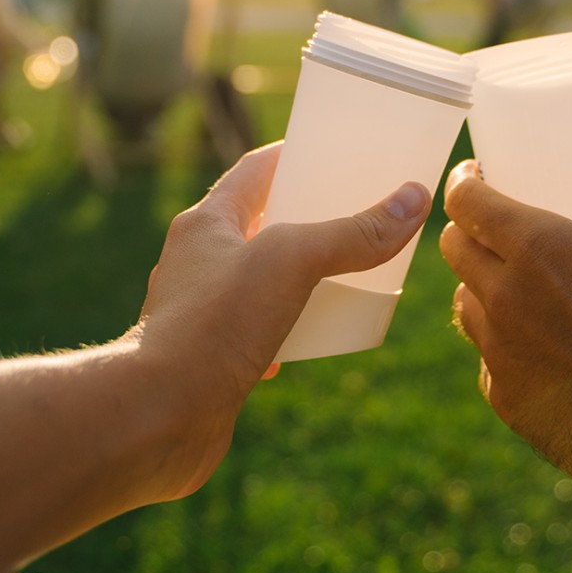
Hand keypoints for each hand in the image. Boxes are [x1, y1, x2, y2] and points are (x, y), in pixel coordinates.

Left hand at [134, 141, 431, 497]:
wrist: (157, 418)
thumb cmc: (213, 326)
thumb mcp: (293, 262)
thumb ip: (353, 233)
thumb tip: (414, 200)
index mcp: (208, 223)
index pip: (256, 170)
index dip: (298, 156)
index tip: (339, 154)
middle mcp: (200, 261)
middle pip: (264, 224)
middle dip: (311, 220)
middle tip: (361, 216)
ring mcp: (204, 310)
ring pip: (263, 281)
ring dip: (303, 278)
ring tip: (348, 277)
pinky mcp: (211, 357)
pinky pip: (259, 330)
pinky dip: (290, 331)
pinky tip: (313, 341)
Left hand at [439, 131, 571, 488]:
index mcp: (539, 250)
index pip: (465, 203)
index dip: (461, 183)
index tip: (473, 176)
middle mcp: (504, 296)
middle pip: (453, 248)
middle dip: (466, 229)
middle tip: (494, 227)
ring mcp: (498, 351)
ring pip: (464, 302)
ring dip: (479, 285)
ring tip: (513, 284)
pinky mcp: (505, 397)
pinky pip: (485, 356)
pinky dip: (499, 342)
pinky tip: (533, 343)